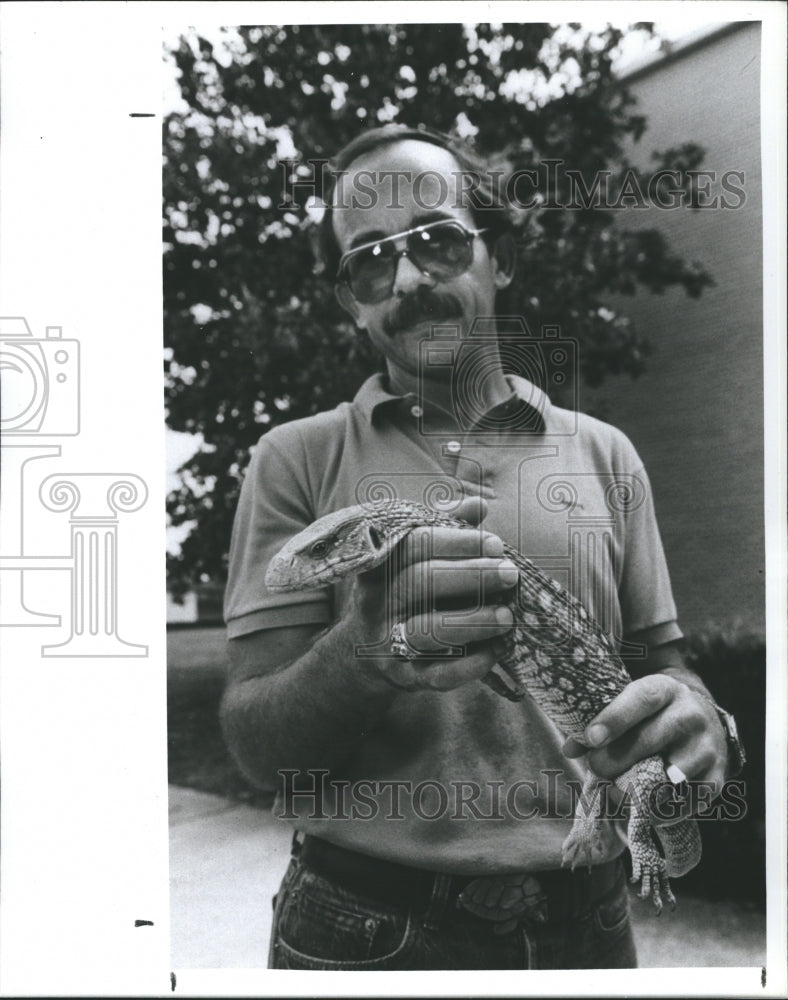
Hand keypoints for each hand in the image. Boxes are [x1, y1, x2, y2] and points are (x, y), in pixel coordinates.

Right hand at [347, 496, 516, 692]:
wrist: (364, 651)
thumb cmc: (403, 590)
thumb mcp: (413, 556)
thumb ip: (444, 527)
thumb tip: (477, 504)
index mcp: (381, 565)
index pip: (416, 544)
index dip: (458, 542)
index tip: (495, 543)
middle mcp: (379, 601)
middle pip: (422, 583)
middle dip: (472, 576)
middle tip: (510, 574)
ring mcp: (388, 641)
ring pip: (428, 630)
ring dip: (473, 622)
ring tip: (507, 617)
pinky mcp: (405, 676)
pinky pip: (438, 675)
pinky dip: (470, 665)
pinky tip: (497, 650)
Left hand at [563, 673, 728, 804]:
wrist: (700, 716)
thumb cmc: (650, 713)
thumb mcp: (627, 703)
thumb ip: (597, 723)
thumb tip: (569, 749)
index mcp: (665, 689)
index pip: (642, 699)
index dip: (614, 719)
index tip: (591, 738)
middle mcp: (690, 715)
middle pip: (650, 740)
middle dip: (614, 760)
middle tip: (595, 768)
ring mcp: (707, 747)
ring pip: (668, 775)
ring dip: (638, 788)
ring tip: (617, 789)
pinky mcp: (717, 778)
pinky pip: (686, 802)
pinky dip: (661, 810)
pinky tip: (643, 805)